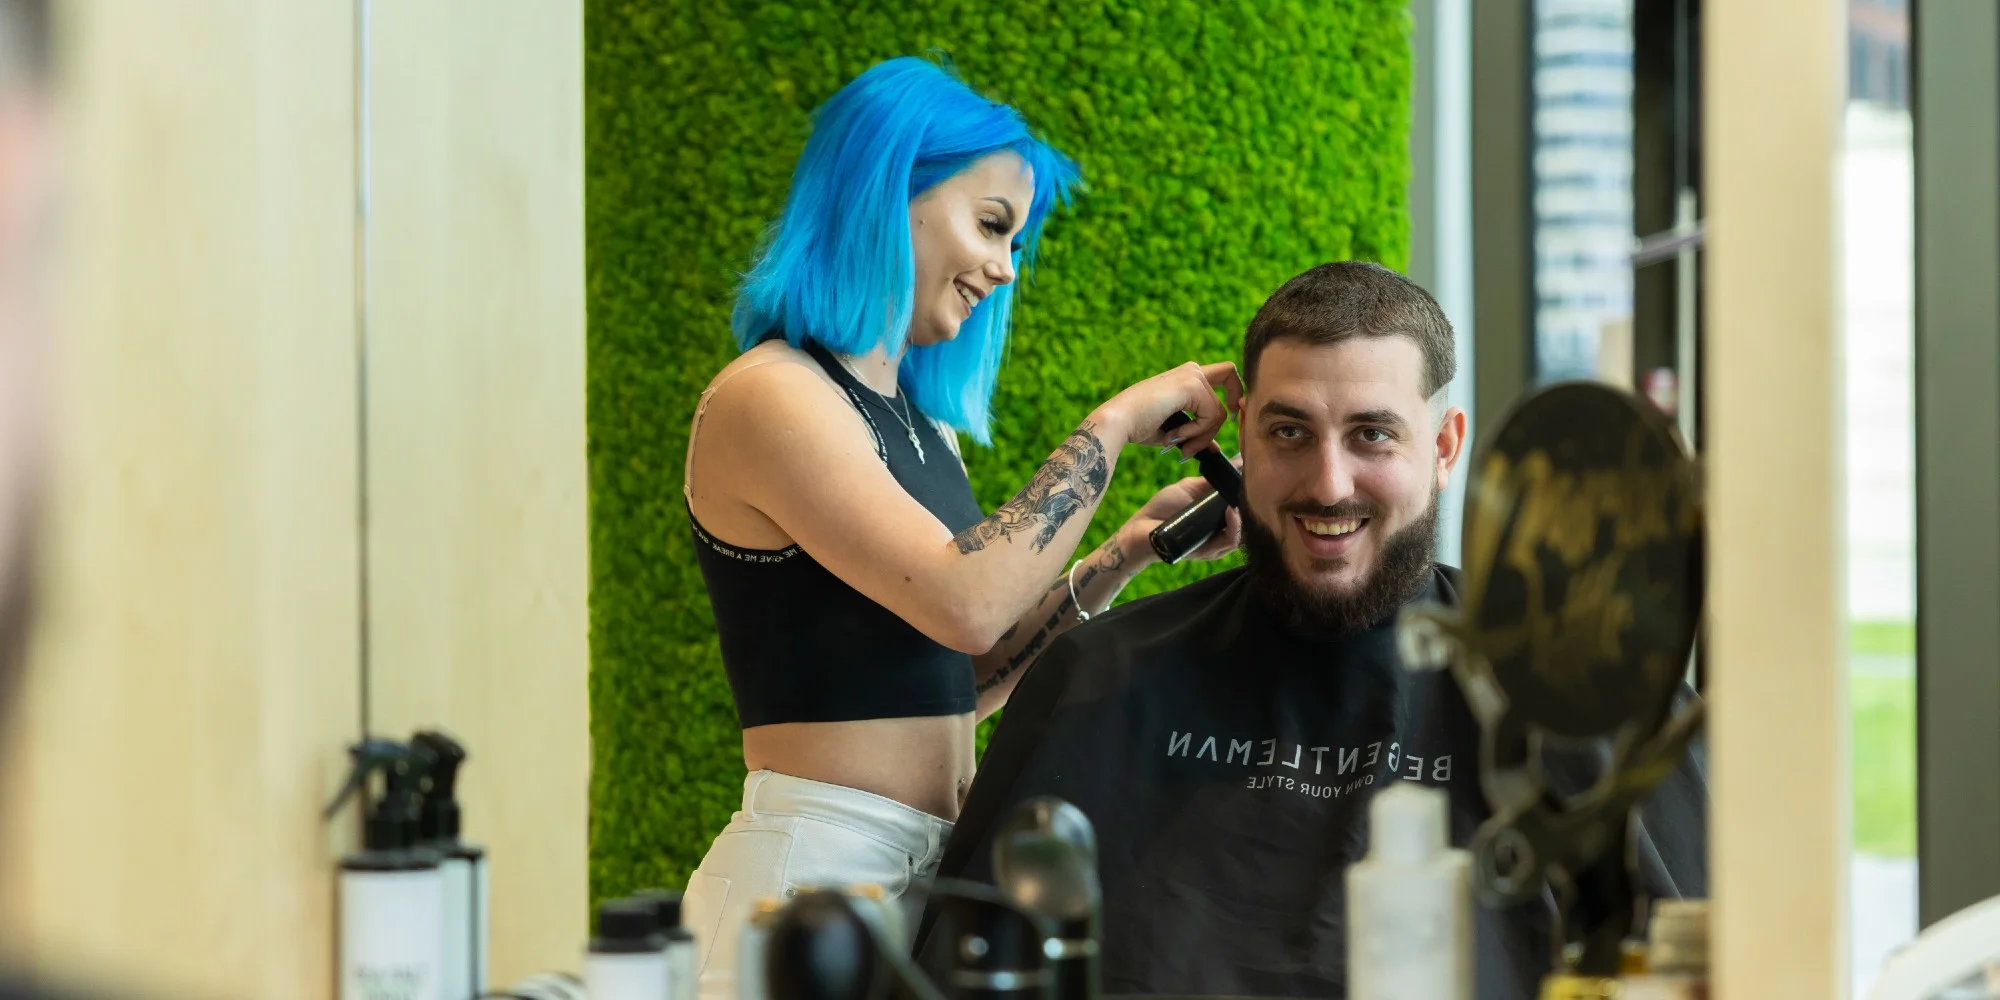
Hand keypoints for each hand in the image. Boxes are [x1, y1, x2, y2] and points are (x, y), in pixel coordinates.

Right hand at [1096, 361, 1243, 456]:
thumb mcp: (1175, 430)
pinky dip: (1195, 432)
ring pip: (1220, 412)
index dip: (1236, 392)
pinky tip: (1174, 435)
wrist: (1119, 421)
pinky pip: (1210, 416)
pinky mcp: (1192, 386)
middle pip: (1232, 384)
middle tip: (1201, 441)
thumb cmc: (1138, 426)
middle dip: (1222, 419)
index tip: (1232, 416)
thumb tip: (1216, 449)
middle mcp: (1192, 370)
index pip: (1227, 374)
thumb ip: (1197, 434)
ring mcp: (1193, 375)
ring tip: (1178, 444)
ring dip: (1202, 436)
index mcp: (1187, 375)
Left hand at [1119, 471, 1243, 565]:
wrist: (1141, 527)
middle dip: (1251, 507)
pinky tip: (1231, 512)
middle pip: (1246, 523)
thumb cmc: (1163, 508)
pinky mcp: (1207, 552)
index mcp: (1216, 517)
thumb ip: (1209, 481)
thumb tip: (1231, 464)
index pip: (1241, 509)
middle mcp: (1219, 532)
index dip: (1249, 496)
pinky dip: (1233, 527)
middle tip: (1252, 489)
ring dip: (1243, 518)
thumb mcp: (1189, 488)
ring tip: (1239, 502)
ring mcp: (1214, 544)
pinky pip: (1228, 542)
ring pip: (1240, 534)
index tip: (1253, 479)